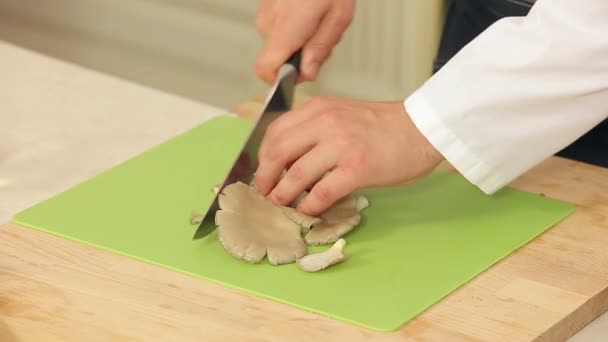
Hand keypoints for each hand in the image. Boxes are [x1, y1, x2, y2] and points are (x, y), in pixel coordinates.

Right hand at [254, 0, 354, 82]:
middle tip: (325, 35)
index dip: (280, 79)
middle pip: (280, 56)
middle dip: (303, 53)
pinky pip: (280, 25)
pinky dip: (297, 24)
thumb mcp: (338, 18)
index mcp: (285, 28)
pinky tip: (312, 9)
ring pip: (282, 40)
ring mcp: (265, 11)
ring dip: (302, 37)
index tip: (300, 74)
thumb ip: (320, 50)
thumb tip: (307, 73)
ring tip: (321, 17)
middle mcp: (268, 21)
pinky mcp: (267, 4)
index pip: (264, 69)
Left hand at [254, 96, 443, 215]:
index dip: (263, 156)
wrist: (422, 129)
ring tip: (282, 204)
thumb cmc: (383, 126)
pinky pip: (321, 192)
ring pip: (296, 174)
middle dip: (266, 177)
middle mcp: (325, 122)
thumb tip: (288, 161)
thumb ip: (315, 130)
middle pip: (278, 151)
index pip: (275, 131)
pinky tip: (309, 211)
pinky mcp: (357, 168)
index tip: (263, 172)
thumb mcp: (342, 115)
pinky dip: (310, 205)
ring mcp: (341, 145)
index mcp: (319, 108)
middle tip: (265, 193)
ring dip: (283, 194)